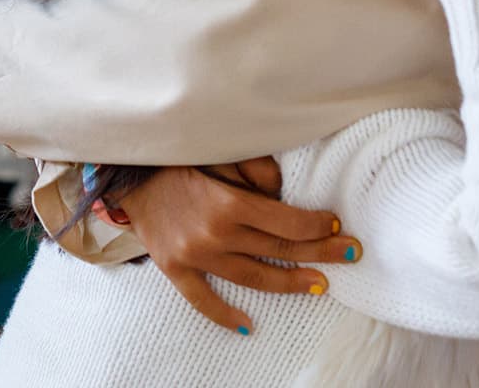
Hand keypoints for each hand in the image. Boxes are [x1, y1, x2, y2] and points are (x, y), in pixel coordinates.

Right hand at [113, 160, 358, 333]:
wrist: (127, 174)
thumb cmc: (178, 157)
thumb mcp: (219, 151)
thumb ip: (254, 169)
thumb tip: (284, 191)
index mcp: (227, 203)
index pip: (287, 222)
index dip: (317, 225)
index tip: (336, 225)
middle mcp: (214, 235)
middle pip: (279, 250)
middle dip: (321, 253)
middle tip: (351, 254)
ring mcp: (194, 257)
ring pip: (253, 278)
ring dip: (290, 283)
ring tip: (319, 285)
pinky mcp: (174, 269)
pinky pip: (203, 300)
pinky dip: (225, 316)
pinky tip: (248, 327)